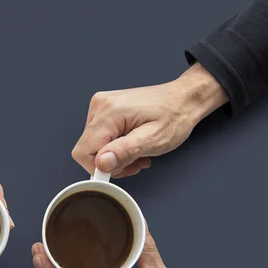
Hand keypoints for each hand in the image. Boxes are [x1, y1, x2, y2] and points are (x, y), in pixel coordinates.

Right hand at [72, 63, 227, 177]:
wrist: (184, 99)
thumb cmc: (174, 116)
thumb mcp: (153, 140)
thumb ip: (125, 152)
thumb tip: (101, 163)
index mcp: (110, 111)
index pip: (83, 152)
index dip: (99, 168)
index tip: (121, 168)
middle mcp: (101, 106)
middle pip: (87, 150)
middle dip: (110, 163)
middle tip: (135, 161)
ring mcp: (101, 106)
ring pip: (93, 147)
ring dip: (114, 156)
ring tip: (137, 152)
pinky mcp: (105, 110)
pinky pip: (100, 139)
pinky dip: (115, 147)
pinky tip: (132, 145)